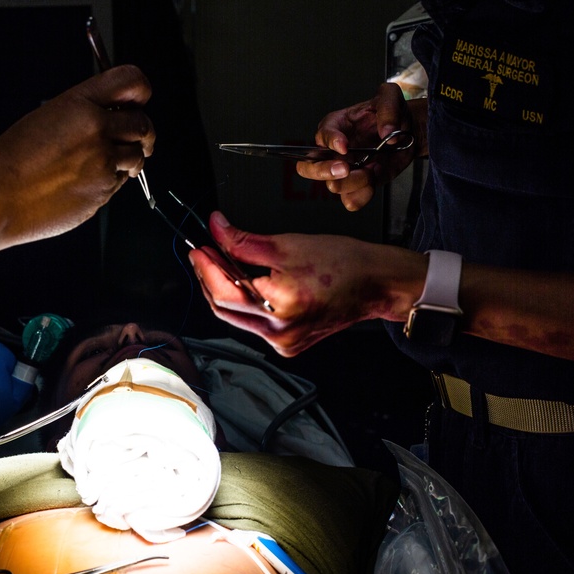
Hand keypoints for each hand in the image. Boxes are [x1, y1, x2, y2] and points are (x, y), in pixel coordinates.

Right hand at [0, 64, 155, 280]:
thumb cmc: (11, 161)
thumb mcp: (46, 117)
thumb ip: (83, 112)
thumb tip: (112, 114)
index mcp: (80, 104)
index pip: (131, 81)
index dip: (140, 90)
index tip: (139, 99)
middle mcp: (97, 131)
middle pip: (143, 124)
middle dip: (140, 131)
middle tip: (131, 136)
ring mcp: (102, 163)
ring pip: (137, 157)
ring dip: (129, 158)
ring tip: (105, 161)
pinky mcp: (102, 192)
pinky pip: (121, 182)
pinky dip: (112, 180)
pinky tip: (87, 180)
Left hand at [189, 211, 423, 356]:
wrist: (375, 284)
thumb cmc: (343, 262)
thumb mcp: (288, 244)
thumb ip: (244, 241)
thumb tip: (216, 229)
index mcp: (281, 306)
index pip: (225, 291)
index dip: (206, 268)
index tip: (198, 248)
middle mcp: (280, 332)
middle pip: (226, 308)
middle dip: (211, 279)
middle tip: (205, 253)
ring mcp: (284, 342)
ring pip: (238, 317)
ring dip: (226, 290)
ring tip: (223, 262)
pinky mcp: (288, 344)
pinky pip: (254, 323)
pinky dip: (246, 302)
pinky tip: (244, 282)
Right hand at [296, 83, 424, 210]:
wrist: (410, 132)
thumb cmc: (393, 113)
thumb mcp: (391, 98)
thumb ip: (389, 109)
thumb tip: (387, 132)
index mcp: (336, 126)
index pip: (322, 135)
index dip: (330, 142)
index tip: (344, 146)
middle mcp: (334, 151)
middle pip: (308, 167)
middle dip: (323, 171)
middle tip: (345, 168)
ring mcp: (344, 170)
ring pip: (332, 186)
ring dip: (353, 182)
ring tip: (371, 170)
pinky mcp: (358, 185)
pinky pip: (351, 200)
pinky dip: (363, 195)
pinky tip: (374, 179)